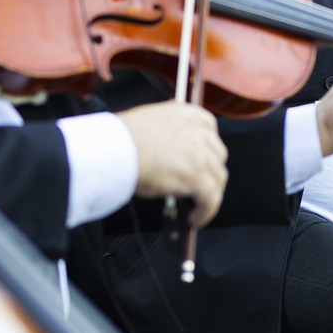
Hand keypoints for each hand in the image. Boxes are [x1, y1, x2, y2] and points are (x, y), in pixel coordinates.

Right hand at [117, 101, 227, 227]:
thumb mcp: (154, 127)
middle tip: (194, 187)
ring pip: (217, 178)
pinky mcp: (198, 176)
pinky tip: (194, 219)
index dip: (205, 152)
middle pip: (217, 156)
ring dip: (208, 194)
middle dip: (208, 172)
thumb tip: (174, 160)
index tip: (199, 164)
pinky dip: (206, 211)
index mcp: (189, 114)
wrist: (115, 149)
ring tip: (194, 207)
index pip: (210, 132)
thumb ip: (172, 137)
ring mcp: (201, 154)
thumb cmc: (124, 139)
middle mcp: (200, 131)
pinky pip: (211, 198)